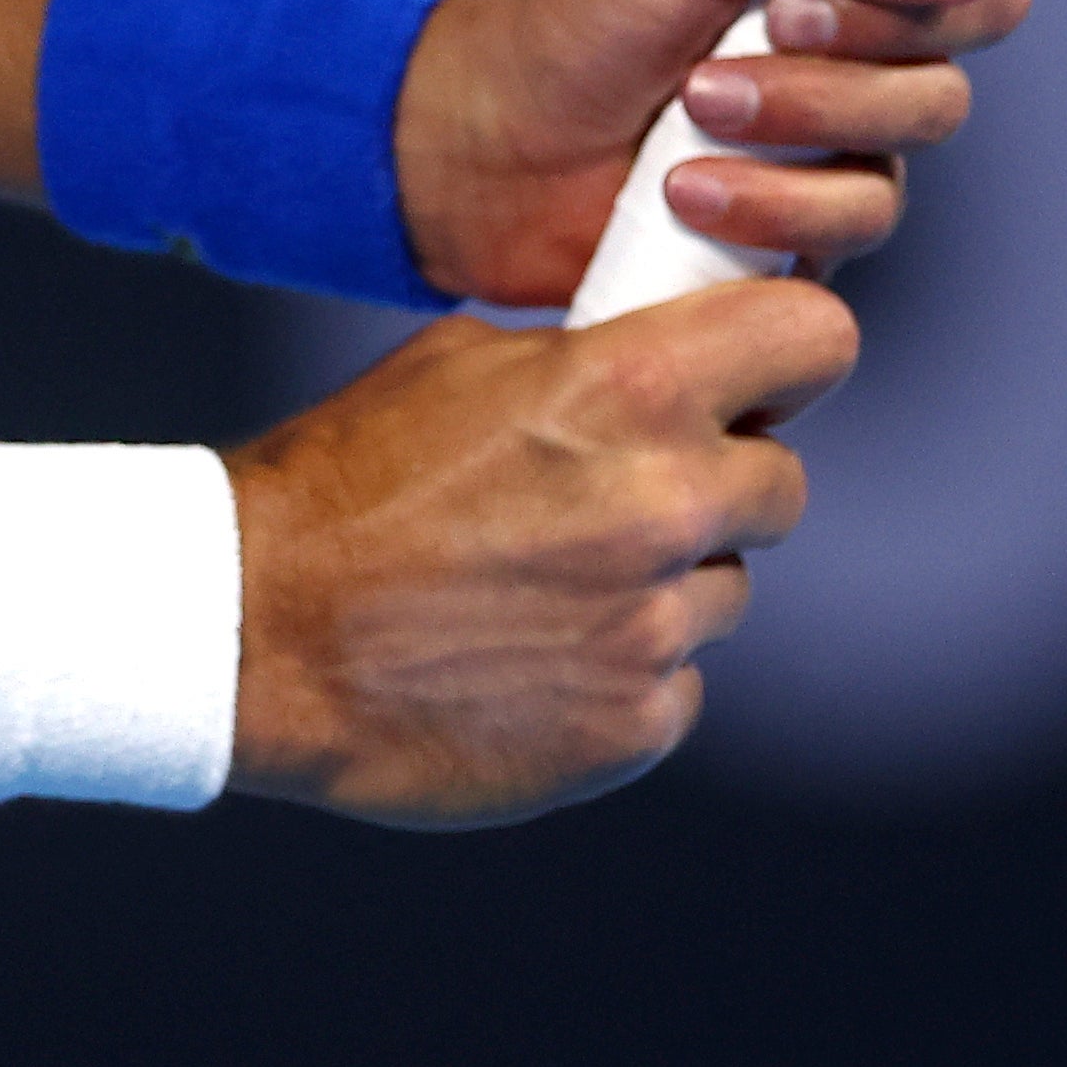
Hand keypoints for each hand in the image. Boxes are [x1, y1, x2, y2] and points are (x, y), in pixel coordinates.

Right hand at [227, 279, 855, 821]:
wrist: (254, 629)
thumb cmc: (342, 485)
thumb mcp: (455, 365)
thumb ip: (583, 364)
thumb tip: (660, 369)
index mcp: (628, 390)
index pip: (812, 341)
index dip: (789, 353)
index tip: (761, 373)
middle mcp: (664, 504)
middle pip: (780, 483)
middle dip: (714, 481)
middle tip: (617, 492)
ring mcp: (656, 626)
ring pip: (723, 588)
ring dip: (660, 580)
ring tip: (543, 581)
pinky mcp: (636, 725)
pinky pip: (675, 681)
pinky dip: (621, 668)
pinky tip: (530, 651)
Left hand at [386, 0, 1066, 307]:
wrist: (475, 145)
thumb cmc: (562, 9)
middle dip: (879, 18)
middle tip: (773, 14)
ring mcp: (849, 101)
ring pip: (932, 112)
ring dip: (809, 110)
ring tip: (696, 101)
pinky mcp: (819, 199)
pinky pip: (866, 209)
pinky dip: (775, 197)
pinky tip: (687, 184)